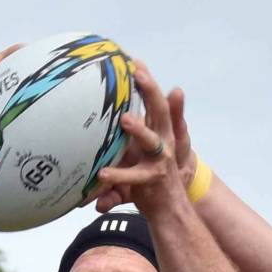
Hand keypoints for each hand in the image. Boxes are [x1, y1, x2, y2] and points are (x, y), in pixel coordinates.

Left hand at [95, 62, 188, 218]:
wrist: (169, 210)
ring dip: (140, 129)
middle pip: (161, 112)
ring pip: (152, 142)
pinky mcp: (151, 182)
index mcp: (159, 133)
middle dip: (152, 92)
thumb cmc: (150, 175)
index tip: (135, 61)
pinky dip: (118, 176)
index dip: (148, 82)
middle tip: (139, 73)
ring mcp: (160, 162)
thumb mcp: (142, 149)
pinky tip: (102, 174)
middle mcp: (163, 143)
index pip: (155, 102)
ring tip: (126, 119)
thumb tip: (125, 114)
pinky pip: (133, 178)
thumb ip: (136, 129)